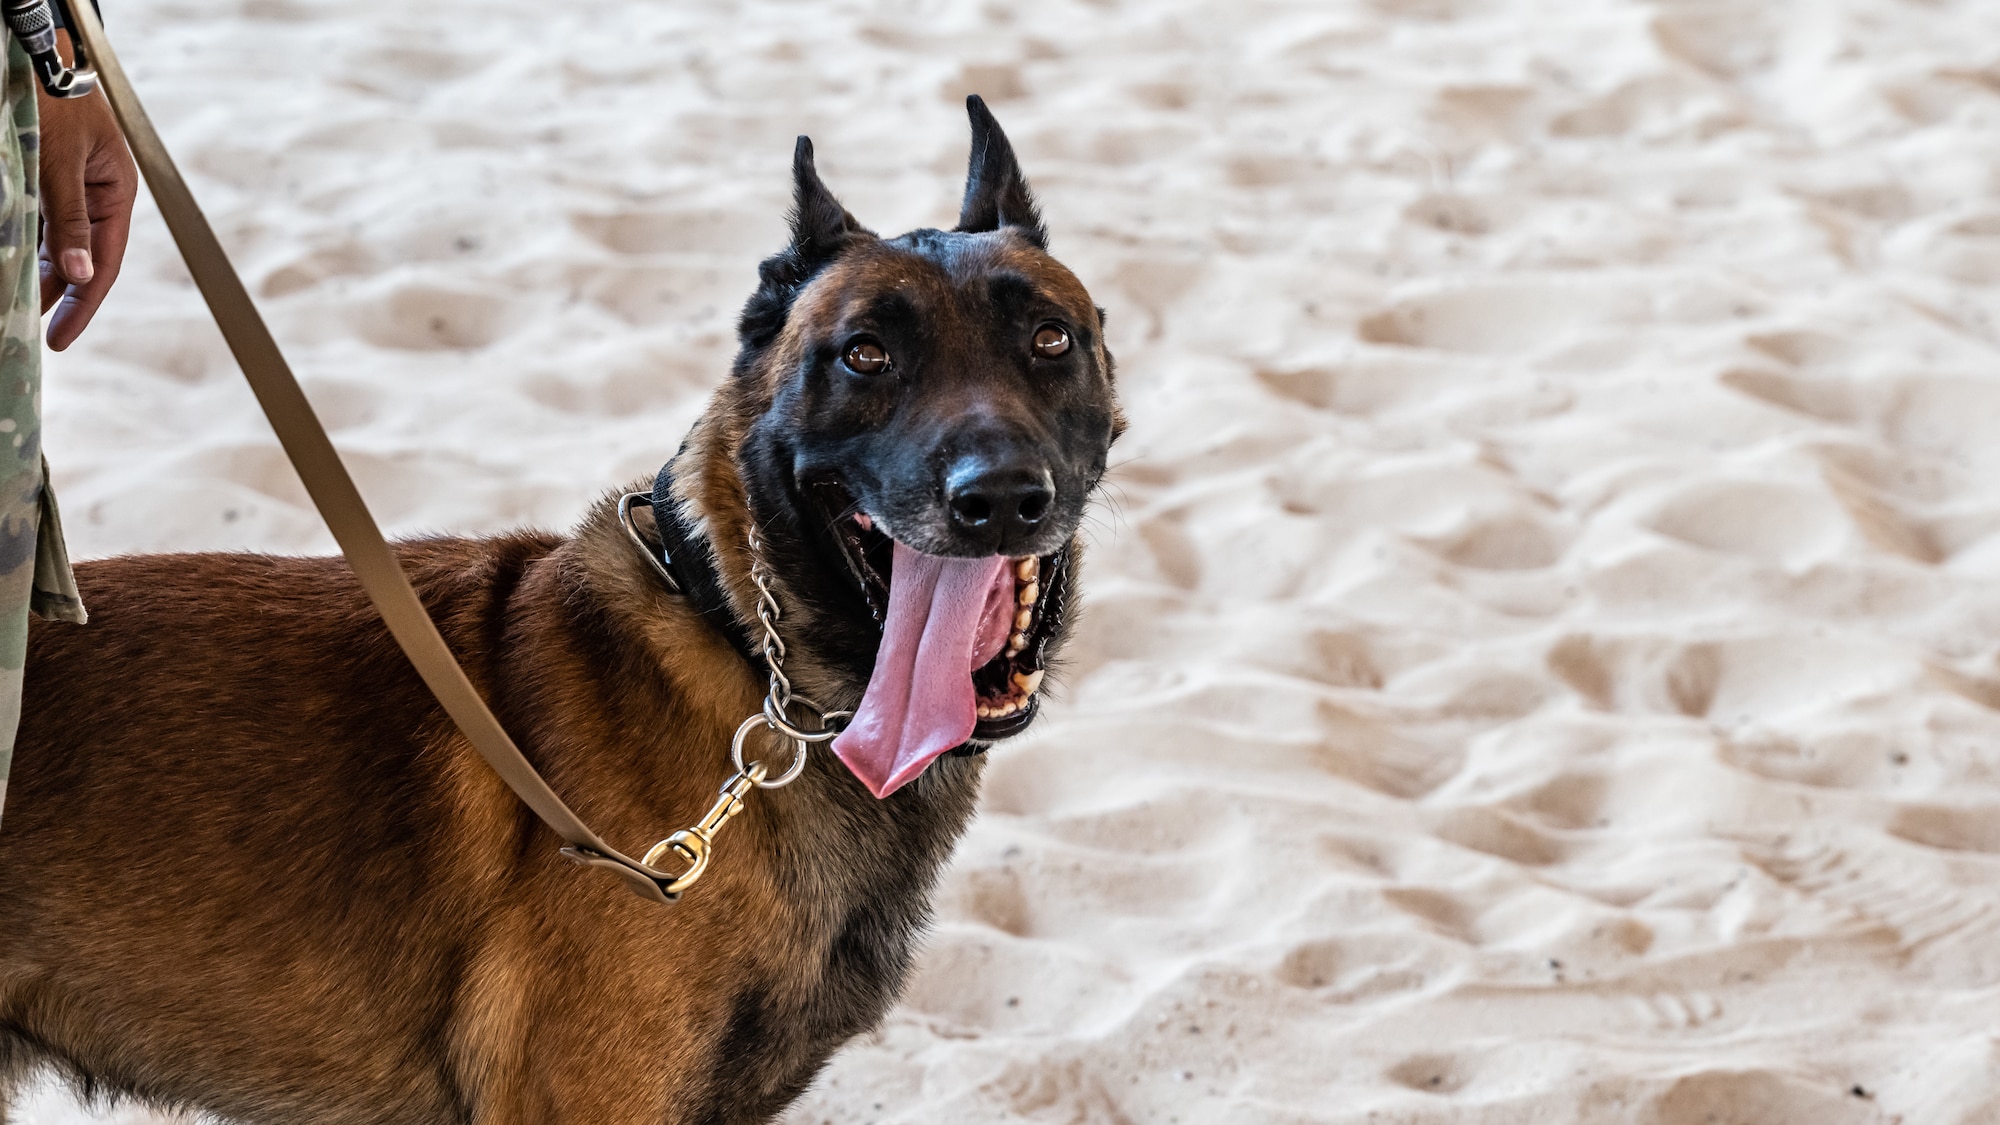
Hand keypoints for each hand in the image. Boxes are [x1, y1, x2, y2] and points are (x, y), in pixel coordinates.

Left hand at [36, 30, 136, 350]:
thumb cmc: (55, 101)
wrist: (35, 54)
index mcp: (116, 195)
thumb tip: (81, 276)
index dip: (82, 304)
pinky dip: (25, 245)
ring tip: (16, 301)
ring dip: (37, 272)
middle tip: (30, 328)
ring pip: (55, 244)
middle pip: (79, 260)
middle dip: (55, 294)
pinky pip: (37, 223)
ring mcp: (71, 189)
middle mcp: (97, 197)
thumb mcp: (61, 165)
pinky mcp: (46, 179)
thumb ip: (70, 221)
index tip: (59, 338)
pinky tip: (13, 263)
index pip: (103, 264)